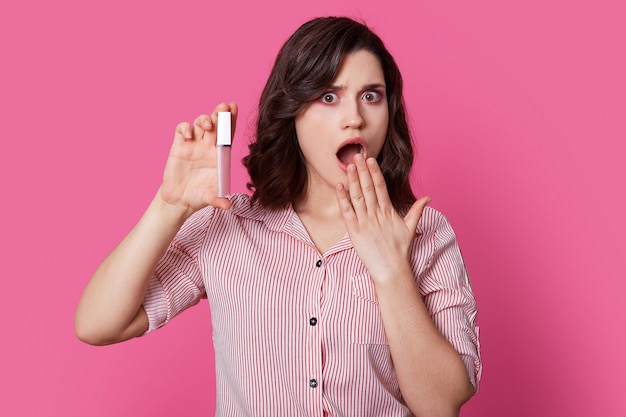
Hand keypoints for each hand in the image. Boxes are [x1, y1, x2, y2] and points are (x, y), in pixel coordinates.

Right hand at [158, 102, 237, 216]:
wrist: (179, 200)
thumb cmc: (198, 197)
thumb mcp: (210, 199)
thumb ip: (218, 200)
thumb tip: (228, 206)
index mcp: (220, 156)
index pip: (228, 135)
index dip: (232, 121)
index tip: (234, 107)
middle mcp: (208, 147)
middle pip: (216, 125)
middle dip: (220, 114)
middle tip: (224, 106)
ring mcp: (193, 145)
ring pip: (200, 124)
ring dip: (205, 119)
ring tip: (208, 124)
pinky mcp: (179, 146)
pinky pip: (182, 130)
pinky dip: (185, 128)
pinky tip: (188, 135)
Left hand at [336, 154, 430, 280]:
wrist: (391, 270)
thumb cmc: (400, 250)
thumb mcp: (411, 228)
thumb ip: (417, 210)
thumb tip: (428, 197)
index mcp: (388, 211)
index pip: (380, 187)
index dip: (375, 172)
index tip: (370, 159)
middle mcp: (376, 214)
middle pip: (368, 188)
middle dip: (362, 170)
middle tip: (356, 155)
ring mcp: (365, 222)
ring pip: (357, 196)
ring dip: (353, 180)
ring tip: (349, 166)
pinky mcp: (355, 231)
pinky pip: (347, 212)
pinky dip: (343, 199)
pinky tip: (340, 186)